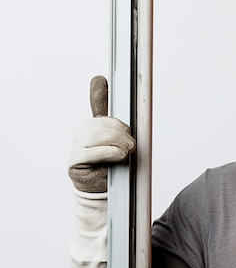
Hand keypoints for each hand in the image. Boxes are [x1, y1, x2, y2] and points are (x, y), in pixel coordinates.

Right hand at [68, 76, 135, 192]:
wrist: (102, 188)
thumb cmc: (113, 164)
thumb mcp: (123, 144)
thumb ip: (124, 128)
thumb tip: (129, 110)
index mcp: (96, 124)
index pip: (99, 104)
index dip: (99, 91)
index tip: (100, 79)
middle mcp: (84, 131)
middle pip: (110, 125)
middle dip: (124, 136)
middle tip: (129, 147)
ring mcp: (77, 145)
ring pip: (105, 137)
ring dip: (121, 147)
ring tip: (123, 154)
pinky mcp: (75, 160)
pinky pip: (99, 152)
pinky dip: (112, 155)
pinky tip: (115, 159)